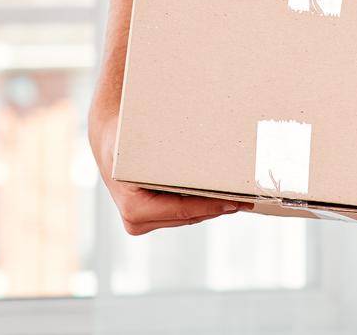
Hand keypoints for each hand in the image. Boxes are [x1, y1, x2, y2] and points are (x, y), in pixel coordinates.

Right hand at [89, 103, 249, 234]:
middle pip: (190, 216)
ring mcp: (141, 223)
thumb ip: (172, 152)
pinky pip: (182, 212)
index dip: (213, 206)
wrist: (108, 142)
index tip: (236, 201)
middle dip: (219, 207)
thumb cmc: (129, 139)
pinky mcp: (149, 220)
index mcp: (134, 207)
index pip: (184, 210)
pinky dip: (202, 204)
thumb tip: (201, 135)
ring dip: (213, 207)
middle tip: (248, 198)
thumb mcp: (147, 143)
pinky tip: (223, 195)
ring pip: (188, 217)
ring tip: (240, 197)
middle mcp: (136, 220)